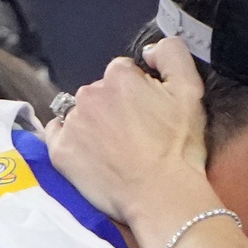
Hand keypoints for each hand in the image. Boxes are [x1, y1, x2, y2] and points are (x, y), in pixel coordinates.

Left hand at [46, 36, 218, 237]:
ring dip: (93, 126)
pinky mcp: (60, 151)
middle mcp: (90, 94)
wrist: (161, 196)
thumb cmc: (178, 149)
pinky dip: (70, 141)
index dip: (138, 94)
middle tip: (133, 137)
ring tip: (114, 151)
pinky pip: (57, 135)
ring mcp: (72, 123)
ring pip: (79, 114)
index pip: (122, 73)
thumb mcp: (190, 91)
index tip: (147, 116)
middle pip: (99, 93)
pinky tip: (90, 155)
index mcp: (119, 76)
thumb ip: (172, 54)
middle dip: (113, 109)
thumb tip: (149, 51)